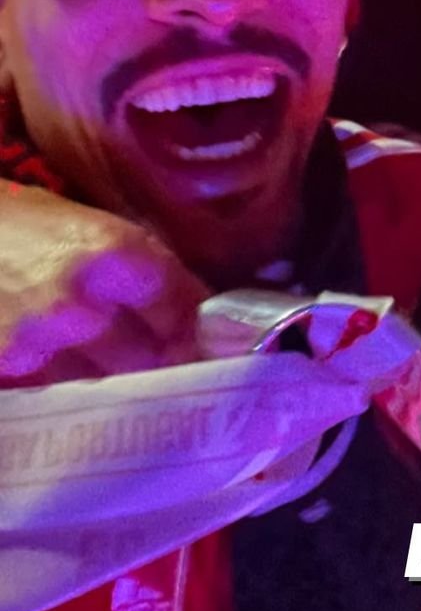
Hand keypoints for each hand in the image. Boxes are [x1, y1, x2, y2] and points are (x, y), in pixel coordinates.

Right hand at [0, 182, 206, 382]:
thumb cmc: (16, 219)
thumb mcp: (86, 224)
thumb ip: (139, 265)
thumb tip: (192, 306)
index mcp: (114, 254)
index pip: (182, 306)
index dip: (198, 325)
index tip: (211, 337)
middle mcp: (84, 303)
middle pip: (149, 356)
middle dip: (161, 359)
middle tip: (171, 363)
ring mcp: (41, 342)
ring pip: (105, 384)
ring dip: (117, 380)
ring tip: (123, 373)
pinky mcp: (7, 368)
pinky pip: (56, 391)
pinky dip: (68, 386)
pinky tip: (72, 375)